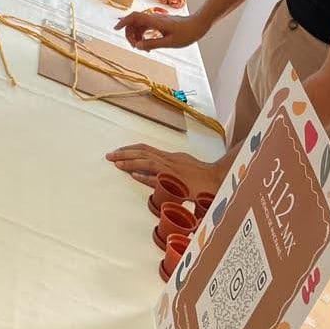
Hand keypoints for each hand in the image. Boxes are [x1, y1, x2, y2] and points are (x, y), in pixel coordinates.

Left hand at [106, 143, 226, 194]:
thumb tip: (152, 173)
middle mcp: (169, 160)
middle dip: (124, 153)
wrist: (220, 179)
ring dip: (130, 161)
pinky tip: (133, 174)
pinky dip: (145, 175)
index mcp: (170, 156)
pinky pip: (158, 176)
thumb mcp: (183, 167)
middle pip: (143, 151)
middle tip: (109, 155)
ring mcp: (173, 169)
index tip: (117, 152)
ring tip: (115, 162)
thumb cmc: (202, 177)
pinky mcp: (177, 180)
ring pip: (147, 161)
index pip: (146, 149)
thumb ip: (168, 168)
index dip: (130, 149)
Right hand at [114, 11, 207, 51]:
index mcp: (154, 21)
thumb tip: (137, 46)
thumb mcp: (169, 42)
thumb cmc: (187, 33)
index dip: (123, 22)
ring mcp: (156, 20)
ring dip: (137, 36)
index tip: (115, 29)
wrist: (198, 25)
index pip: (134, 18)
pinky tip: (148, 45)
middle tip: (136, 47)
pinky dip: (143, 36)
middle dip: (130, 34)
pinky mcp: (159, 23)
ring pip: (139, 26)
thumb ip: (152, 44)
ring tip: (143, 49)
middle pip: (134, 22)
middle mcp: (153, 18)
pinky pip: (145, 28)